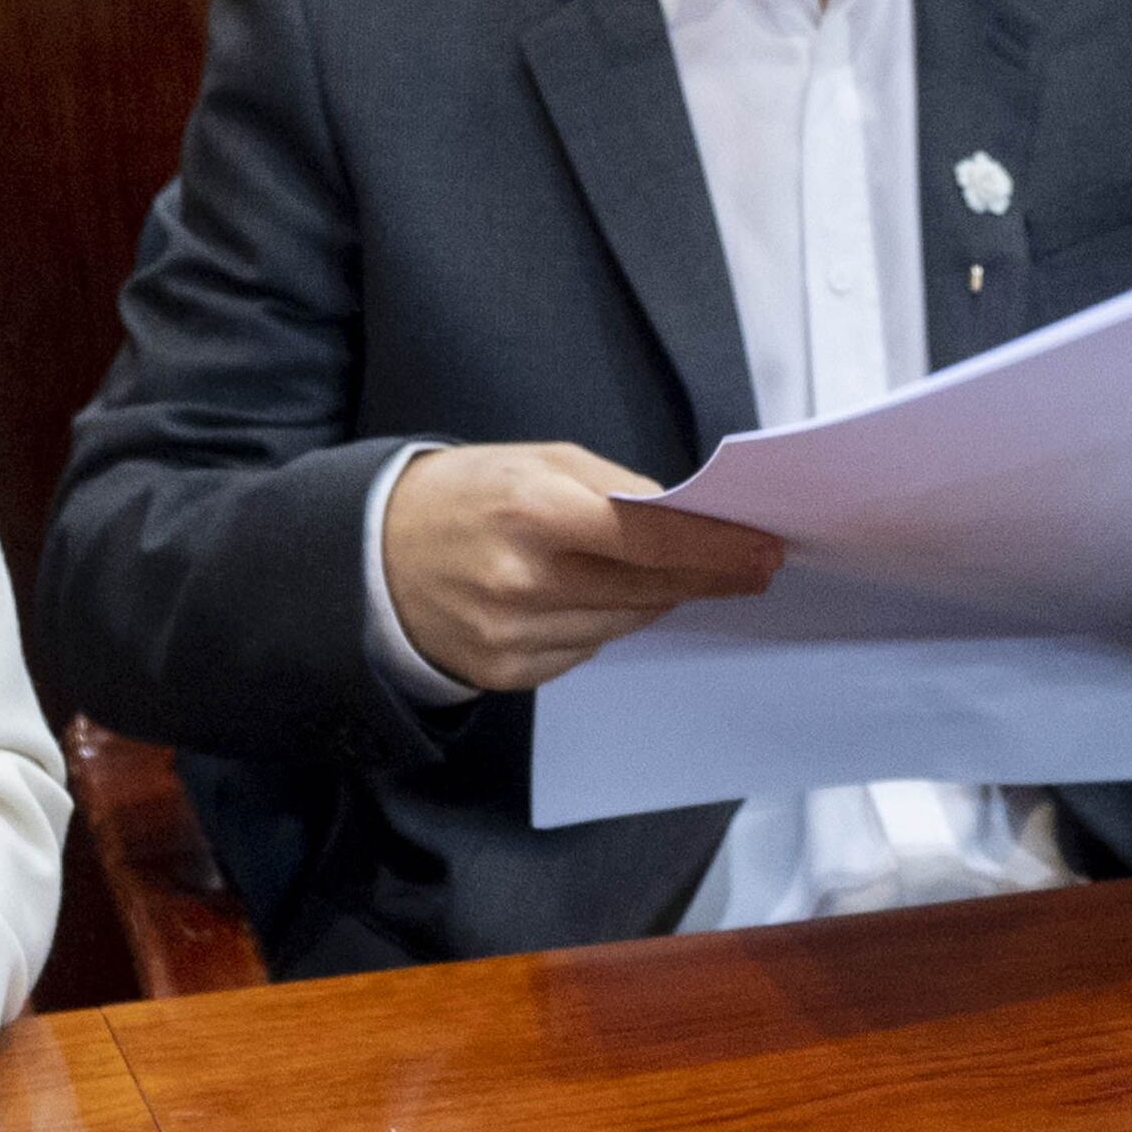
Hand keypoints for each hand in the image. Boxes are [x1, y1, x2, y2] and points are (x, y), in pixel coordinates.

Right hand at [381, 442, 782, 693]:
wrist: (368, 555)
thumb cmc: (463, 495)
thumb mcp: (534, 461)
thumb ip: (614, 488)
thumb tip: (686, 524)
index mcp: (533, 510)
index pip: (650, 540)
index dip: (715, 549)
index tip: (764, 551)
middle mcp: (522, 579)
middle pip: (647, 590)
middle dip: (701, 577)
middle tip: (747, 567)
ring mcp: (512, 633)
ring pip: (623, 625)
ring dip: (651, 601)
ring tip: (660, 578)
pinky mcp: (505, 671)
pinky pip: (585, 651)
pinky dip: (600, 624)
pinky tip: (582, 599)